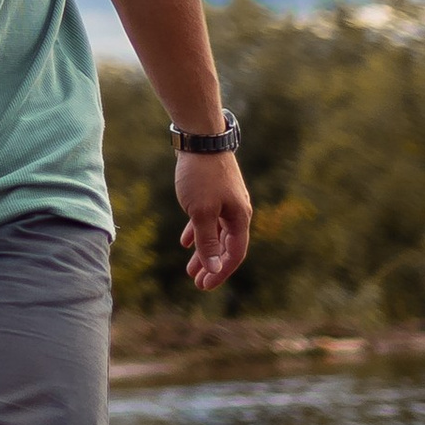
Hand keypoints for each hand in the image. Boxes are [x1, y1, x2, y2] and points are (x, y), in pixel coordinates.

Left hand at [175, 150, 250, 292]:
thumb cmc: (201, 175)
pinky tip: (185, 242)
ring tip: (189, 269)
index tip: (204, 286)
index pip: (234, 254)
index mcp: (239, 218)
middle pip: (225, 246)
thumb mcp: (201, 212)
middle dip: (211, 265)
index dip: (220, 272)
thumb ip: (207, 241)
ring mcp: (225, 201)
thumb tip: (215, 267)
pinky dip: (197, 232)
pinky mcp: (213, 192)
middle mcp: (237, 211)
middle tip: (196, 282)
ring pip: (215, 233)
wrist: (200, 137)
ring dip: (203, 251)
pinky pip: (207, 219)